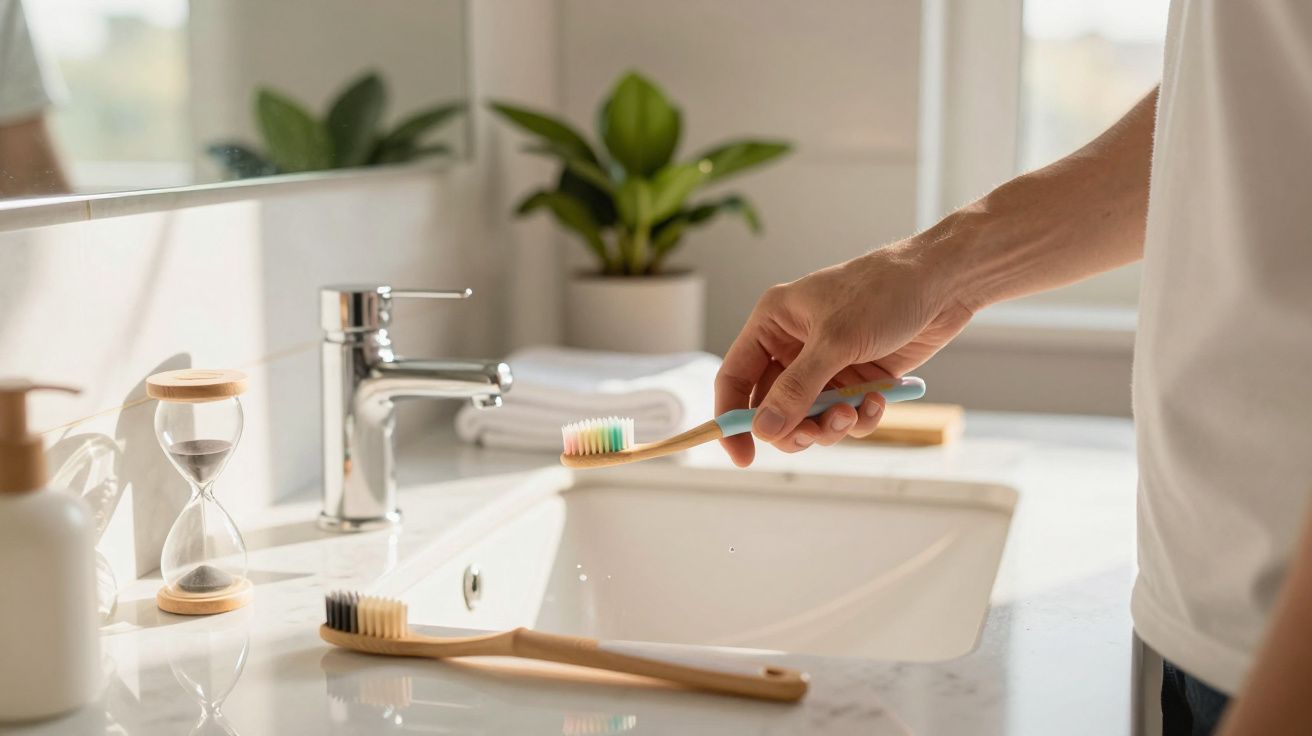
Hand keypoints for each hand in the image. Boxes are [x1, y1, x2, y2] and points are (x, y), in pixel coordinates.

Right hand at [715, 242, 972, 465]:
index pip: (735, 378)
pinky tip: (878, 402)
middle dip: (794, 427)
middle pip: (772, 408)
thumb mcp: (836, 341)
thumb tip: (763, 429)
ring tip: (855, 413)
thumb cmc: (883, 292)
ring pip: (810, 418)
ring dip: (831, 426)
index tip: (742, 456)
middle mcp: (794, 346)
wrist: (942, 283)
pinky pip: (845, 416)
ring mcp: (826, 365)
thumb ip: (798, 389)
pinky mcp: (856, 379)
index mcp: (773, 324)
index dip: (731, 418)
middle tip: (816, 434)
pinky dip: (860, 418)